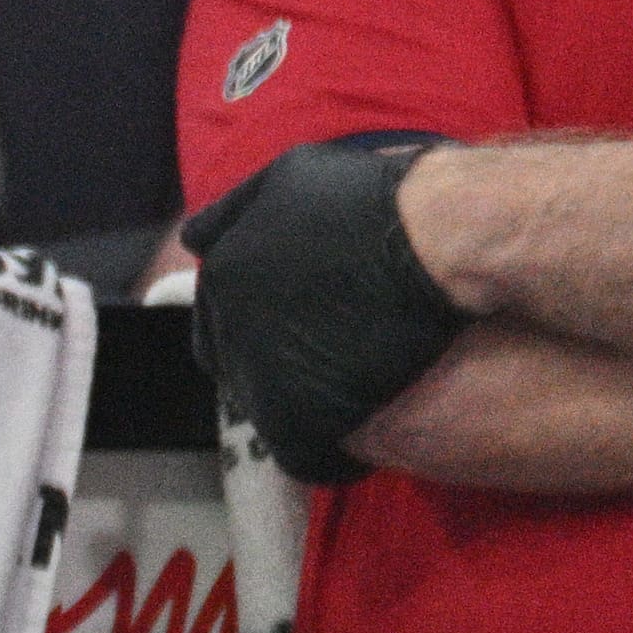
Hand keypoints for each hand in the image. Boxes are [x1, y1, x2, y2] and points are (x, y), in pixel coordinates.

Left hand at [177, 132, 472, 484]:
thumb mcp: (290, 177)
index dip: (262, 325)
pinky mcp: (302, 426)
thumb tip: (196, 238)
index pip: (221, 320)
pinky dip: (331, 448)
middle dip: (274, 364)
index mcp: (224, 276)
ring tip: (354, 391)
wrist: (435, 241)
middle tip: (328, 357)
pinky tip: (364, 428)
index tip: (300, 325)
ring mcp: (264, 382)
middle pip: (237, 367)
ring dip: (305, 404)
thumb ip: (238, 211)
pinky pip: (306, 455)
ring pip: (270, 413)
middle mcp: (231, 331)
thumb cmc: (373, 200)